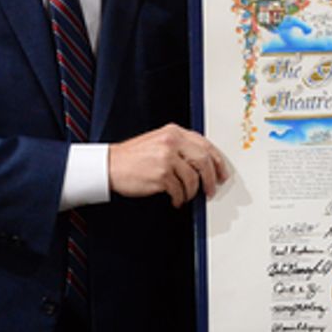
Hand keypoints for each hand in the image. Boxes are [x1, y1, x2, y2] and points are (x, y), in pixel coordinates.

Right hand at [107, 124, 226, 207]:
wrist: (110, 165)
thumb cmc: (132, 157)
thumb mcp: (158, 141)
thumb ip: (179, 146)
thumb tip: (203, 162)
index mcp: (173, 132)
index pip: (205, 145)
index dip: (217, 161)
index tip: (221, 173)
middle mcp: (172, 142)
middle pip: (204, 161)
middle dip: (211, 179)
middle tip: (211, 190)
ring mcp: (166, 159)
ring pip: (193, 179)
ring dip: (192, 192)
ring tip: (186, 196)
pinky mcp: (161, 176)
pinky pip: (179, 191)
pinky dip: (180, 198)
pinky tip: (175, 199)